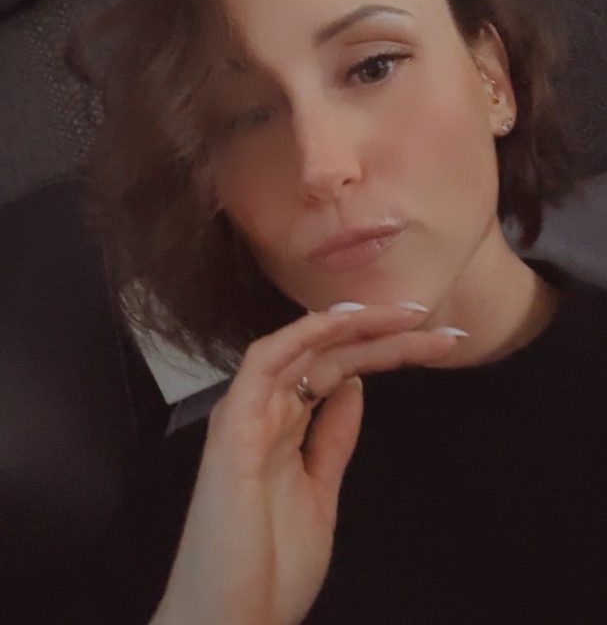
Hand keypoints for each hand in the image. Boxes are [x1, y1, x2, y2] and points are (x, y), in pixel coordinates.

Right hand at [155, 304, 457, 624]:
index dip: (384, 350)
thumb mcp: (321, 493)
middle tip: (433, 320)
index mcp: (283, 429)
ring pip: (303, 350)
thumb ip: (333, 438)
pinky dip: (300, 336)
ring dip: (353, 326)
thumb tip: (354, 388)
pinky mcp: (234, 429)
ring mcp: (248, 417)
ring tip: (403, 314)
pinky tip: (341, 323)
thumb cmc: (269, 571)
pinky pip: (264, 365)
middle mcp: (265, 414)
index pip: (337, 371)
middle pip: (329, 356)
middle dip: (383, 334)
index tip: (433, 341)